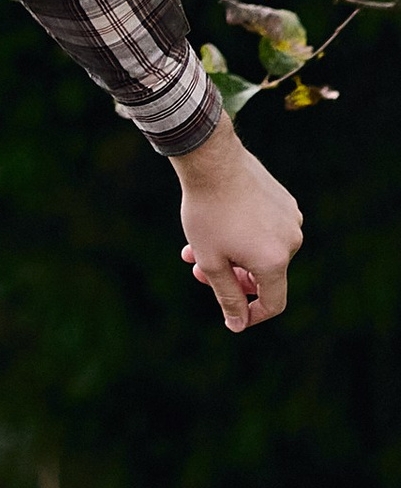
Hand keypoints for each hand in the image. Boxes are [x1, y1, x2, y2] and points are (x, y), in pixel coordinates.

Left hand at [177, 118, 301, 333]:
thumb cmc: (208, 214)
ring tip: (196, 247)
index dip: (251, 314)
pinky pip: (267, 231)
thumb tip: (238, 324)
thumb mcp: (211, 262)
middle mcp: (291, 241)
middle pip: (265, 276)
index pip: (274, 303)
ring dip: (233, 257)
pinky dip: (244, 237)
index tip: (230, 313)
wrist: (213, 162)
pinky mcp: (286, 203)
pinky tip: (218, 225)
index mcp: (275, 261)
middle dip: (232, 279)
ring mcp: (292, 219)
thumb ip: (227, 297)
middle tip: (198, 271)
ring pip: (263, 252)